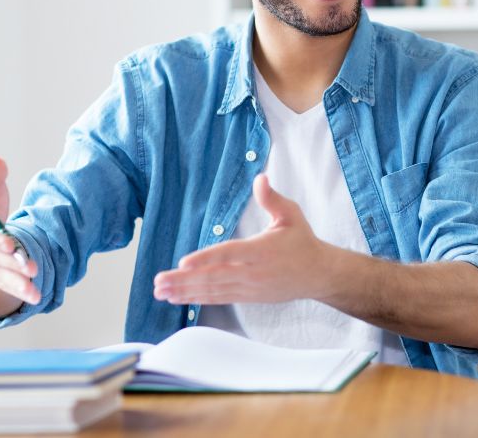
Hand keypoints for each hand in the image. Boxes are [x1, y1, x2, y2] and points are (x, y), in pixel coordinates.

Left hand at [153, 174, 329, 304]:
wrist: (318, 274)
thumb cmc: (302, 241)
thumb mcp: (291, 215)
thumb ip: (272, 198)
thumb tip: (260, 178)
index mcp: (262, 250)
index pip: (229, 254)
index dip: (206, 259)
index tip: (183, 262)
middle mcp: (253, 272)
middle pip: (214, 277)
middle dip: (184, 280)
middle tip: (158, 281)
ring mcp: (249, 287)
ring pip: (213, 290)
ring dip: (185, 291)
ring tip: (160, 291)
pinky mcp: (247, 296)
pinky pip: (218, 298)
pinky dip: (197, 298)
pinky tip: (178, 298)